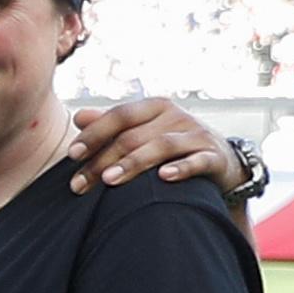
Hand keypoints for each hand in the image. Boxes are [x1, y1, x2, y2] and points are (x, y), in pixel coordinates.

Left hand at [70, 96, 241, 191]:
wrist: (222, 159)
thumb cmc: (171, 145)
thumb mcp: (143, 131)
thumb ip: (112, 125)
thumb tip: (79, 117)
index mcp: (155, 107)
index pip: (119, 116)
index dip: (95, 134)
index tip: (72, 155)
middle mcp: (176, 116)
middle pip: (133, 136)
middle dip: (103, 161)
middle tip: (79, 184)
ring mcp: (196, 135)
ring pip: (161, 146)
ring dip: (134, 163)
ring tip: (109, 180)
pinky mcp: (214, 156)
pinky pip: (197, 161)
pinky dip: (182, 168)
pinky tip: (164, 177)